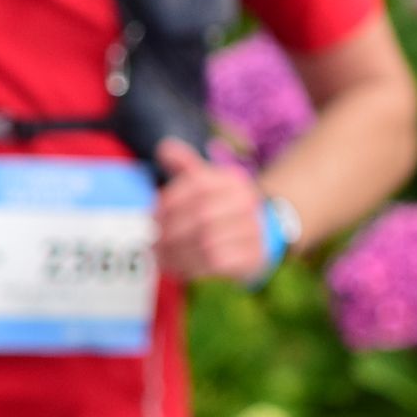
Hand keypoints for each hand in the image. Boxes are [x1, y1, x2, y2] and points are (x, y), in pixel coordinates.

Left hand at [152, 138, 272, 282]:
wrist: (263, 234)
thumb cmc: (223, 207)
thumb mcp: (207, 183)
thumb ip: (186, 166)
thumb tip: (165, 148)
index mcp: (233, 180)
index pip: (196, 186)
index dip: (169, 202)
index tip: (153, 216)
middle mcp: (247, 202)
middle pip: (201, 216)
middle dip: (171, 231)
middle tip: (153, 242)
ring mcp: (254, 229)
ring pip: (207, 242)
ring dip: (179, 252)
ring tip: (162, 258)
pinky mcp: (254, 255)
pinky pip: (218, 262)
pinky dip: (195, 266)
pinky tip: (180, 268)